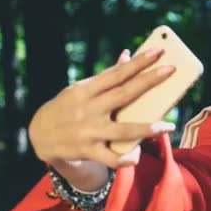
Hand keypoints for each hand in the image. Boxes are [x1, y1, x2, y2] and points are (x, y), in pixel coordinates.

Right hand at [29, 48, 176, 168]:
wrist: (40, 135)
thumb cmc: (68, 108)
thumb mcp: (81, 89)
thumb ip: (106, 77)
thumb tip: (128, 55)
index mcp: (86, 89)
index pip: (116, 73)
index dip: (138, 62)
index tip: (158, 51)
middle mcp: (88, 108)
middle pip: (123, 94)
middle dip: (149, 81)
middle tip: (170, 70)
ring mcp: (89, 130)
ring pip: (123, 130)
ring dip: (147, 128)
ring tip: (168, 126)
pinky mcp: (88, 151)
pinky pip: (112, 158)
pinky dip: (126, 158)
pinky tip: (137, 155)